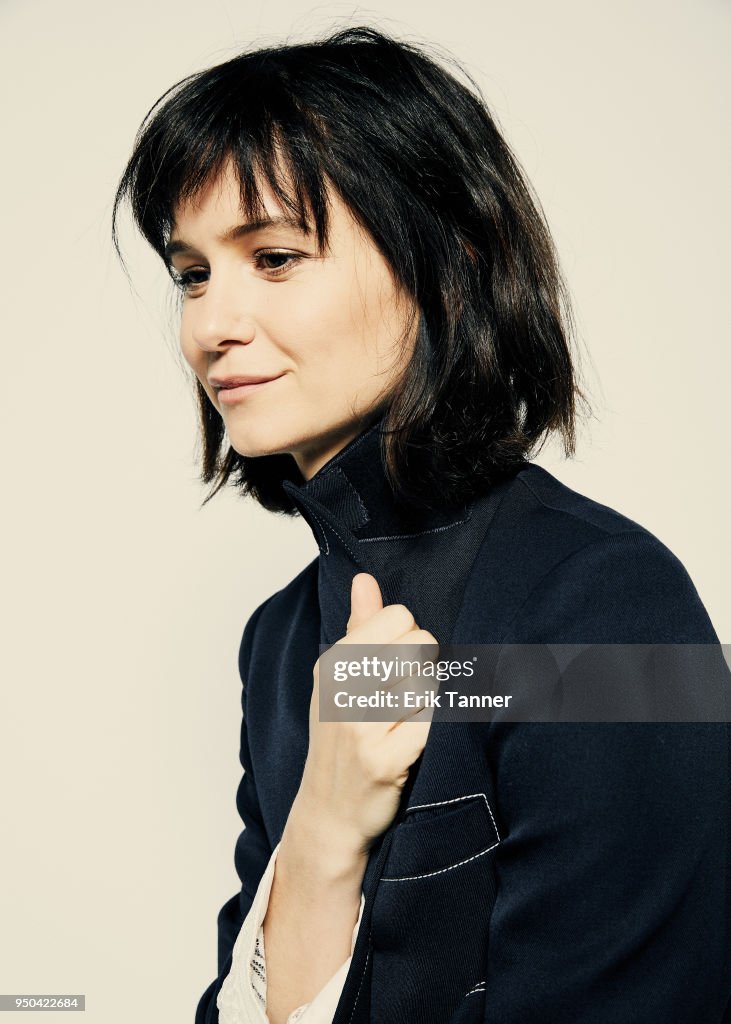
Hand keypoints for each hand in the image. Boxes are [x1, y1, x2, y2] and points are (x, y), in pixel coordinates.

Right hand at [297, 573, 438, 855]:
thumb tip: (365, 579)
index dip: (410, 638)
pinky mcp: (385, 759)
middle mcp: (343, 688)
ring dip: (430, 701)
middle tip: (406, 696)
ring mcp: (361, 725)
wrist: (328, 811)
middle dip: (426, 667)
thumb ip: (360, 626)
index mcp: (333, 662)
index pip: (399, 617)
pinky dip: (434, 728)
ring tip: (408, 720)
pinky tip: (415, 740)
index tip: (397, 665)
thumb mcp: (339, 680)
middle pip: (421, 644)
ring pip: (430, 681)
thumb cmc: (340, 738)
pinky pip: (433, 720)